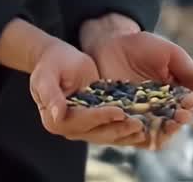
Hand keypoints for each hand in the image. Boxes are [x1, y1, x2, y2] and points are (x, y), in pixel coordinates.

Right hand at [28, 38, 147, 145]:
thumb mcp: (46, 76)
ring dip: (126, 133)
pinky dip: (128, 127)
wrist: (57, 58)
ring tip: (145, 128)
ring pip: (108, 134)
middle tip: (138, 123)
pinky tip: (145, 125)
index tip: (119, 111)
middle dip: (119, 129)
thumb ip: (51, 95)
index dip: (101, 117)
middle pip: (97, 133)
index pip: (81, 122)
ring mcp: (85, 126)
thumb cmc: (50, 64)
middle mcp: (71, 128)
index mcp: (55, 120)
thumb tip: (58, 115)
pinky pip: (113, 126)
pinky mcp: (97, 119)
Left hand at [85, 31, 192, 149]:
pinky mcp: (118, 118)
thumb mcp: (169, 55)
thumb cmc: (142, 46)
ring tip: (158, 124)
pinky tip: (136, 126)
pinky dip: (134, 133)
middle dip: (175, 123)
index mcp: (174, 96)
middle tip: (176, 117)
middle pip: (171, 125)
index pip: (186, 109)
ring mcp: (138, 115)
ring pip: (152, 133)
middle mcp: (158, 110)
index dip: (188, 109)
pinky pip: (128, 133)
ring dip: (158, 132)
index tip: (187, 106)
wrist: (109, 41)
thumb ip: (190, 72)